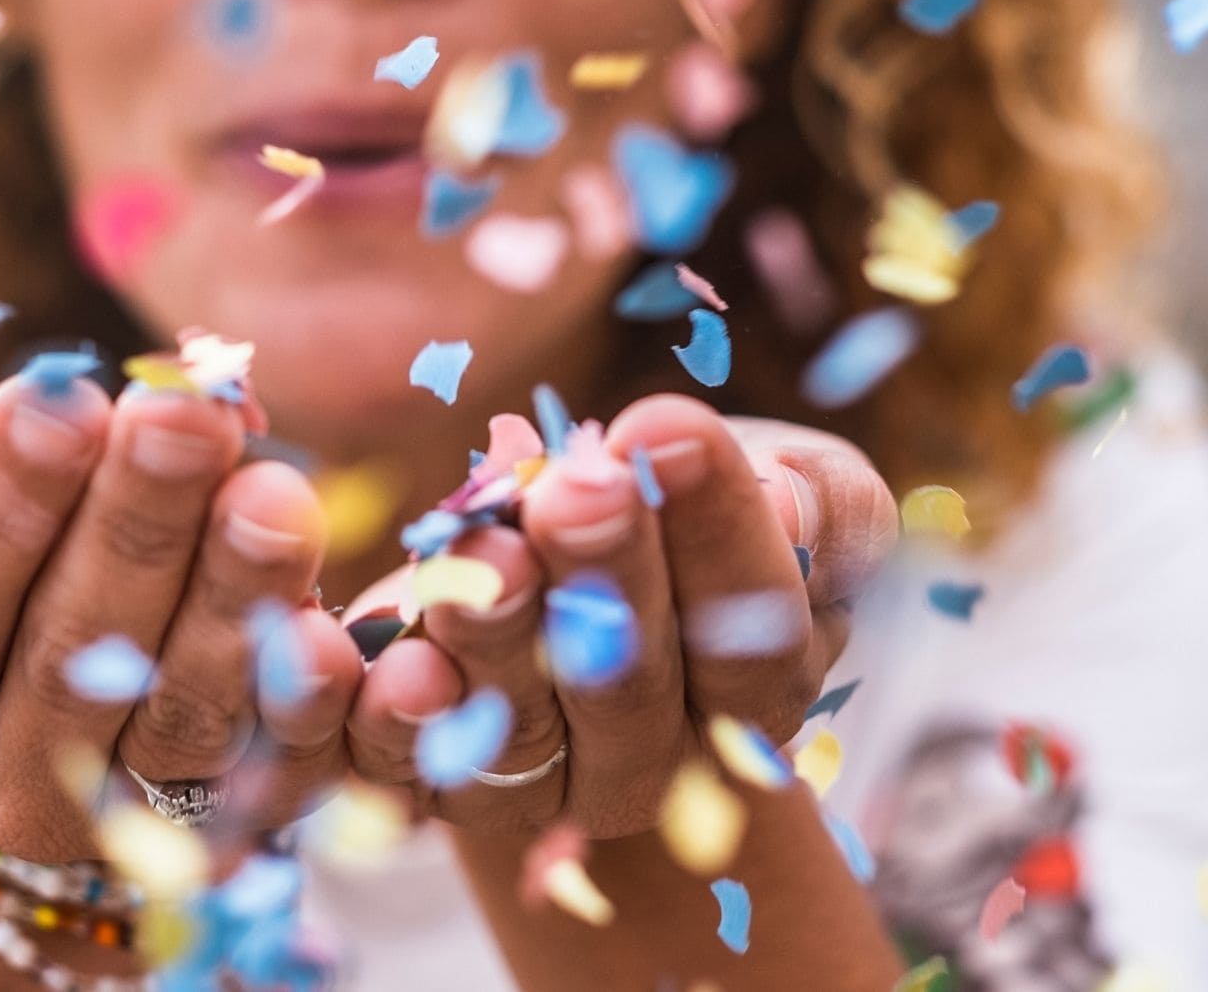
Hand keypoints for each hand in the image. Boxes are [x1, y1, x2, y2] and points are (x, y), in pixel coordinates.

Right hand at [0, 376, 362, 860]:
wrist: (56, 693)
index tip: (60, 397)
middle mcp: (10, 779)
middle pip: (73, 659)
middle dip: (136, 526)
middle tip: (189, 415)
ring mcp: (127, 814)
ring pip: (185, 716)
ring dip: (235, 599)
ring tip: (276, 492)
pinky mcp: (235, 818)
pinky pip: (282, 766)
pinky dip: (312, 701)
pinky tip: (337, 627)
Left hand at [343, 394, 896, 836]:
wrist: (580, 559)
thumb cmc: (697, 506)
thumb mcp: (794, 484)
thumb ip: (821, 501)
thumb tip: (788, 502)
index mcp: (758, 684)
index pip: (754, 627)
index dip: (717, 530)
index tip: (668, 427)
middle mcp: (657, 757)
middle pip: (632, 684)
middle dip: (604, 577)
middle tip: (577, 488)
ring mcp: (546, 780)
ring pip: (521, 727)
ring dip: (497, 636)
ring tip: (483, 545)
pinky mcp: (438, 779)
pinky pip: (409, 770)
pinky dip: (394, 720)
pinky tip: (387, 658)